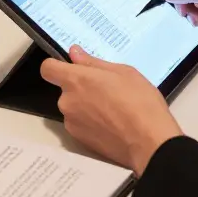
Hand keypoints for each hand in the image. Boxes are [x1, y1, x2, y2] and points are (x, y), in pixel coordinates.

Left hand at [39, 45, 182, 174]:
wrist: (149, 143)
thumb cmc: (140, 104)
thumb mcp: (123, 72)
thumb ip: (93, 63)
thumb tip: (75, 54)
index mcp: (77, 80)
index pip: (48, 68)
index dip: (57, 66)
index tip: (70, 67)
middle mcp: (68, 101)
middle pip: (65, 90)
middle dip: (81, 88)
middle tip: (107, 90)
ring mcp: (72, 123)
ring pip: (74, 107)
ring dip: (86, 106)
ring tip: (113, 109)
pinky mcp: (79, 140)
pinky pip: (80, 124)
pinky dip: (91, 123)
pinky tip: (112, 124)